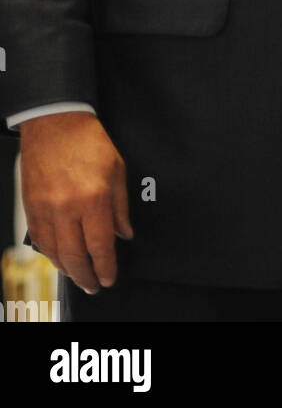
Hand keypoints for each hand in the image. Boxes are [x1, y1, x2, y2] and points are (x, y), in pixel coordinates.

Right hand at [19, 111, 132, 293]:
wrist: (56, 122)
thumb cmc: (89, 141)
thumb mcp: (117, 169)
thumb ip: (120, 207)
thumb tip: (124, 234)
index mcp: (94, 198)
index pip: (101, 245)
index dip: (106, 267)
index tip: (109, 278)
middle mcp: (68, 207)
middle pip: (76, 256)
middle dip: (87, 276)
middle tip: (94, 285)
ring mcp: (46, 208)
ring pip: (55, 252)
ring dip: (68, 269)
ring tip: (79, 275)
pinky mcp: (31, 206)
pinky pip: (40, 239)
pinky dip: (50, 253)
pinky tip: (59, 258)